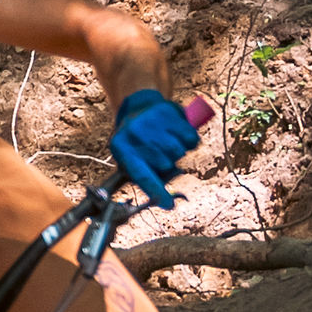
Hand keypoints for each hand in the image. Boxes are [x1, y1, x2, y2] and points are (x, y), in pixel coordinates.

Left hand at [108, 87, 200, 202]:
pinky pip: (190, 139)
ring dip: (178, 151)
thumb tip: (164, 201)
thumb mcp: (131, 157)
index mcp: (121, 148)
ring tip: (167, 141)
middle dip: (168, 164)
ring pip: (179, 152)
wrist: (140, 106)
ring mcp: (152, 122)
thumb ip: (146, 176)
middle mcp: (134, 134)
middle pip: (166, 164)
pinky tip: (177, 133)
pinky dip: (189, 141)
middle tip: (161, 154)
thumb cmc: (137, 140)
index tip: (169, 206)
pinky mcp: (169, 112)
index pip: (142, 175)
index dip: (157, 192)